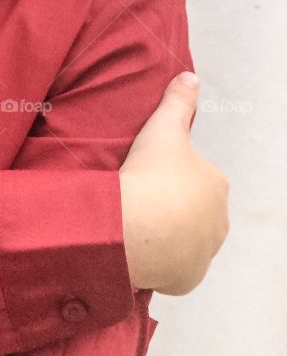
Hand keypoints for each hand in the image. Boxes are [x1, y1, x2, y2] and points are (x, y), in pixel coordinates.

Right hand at [119, 72, 229, 294]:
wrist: (137, 228)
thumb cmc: (152, 175)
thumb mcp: (162, 129)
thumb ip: (177, 102)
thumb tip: (191, 76)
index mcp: (217, 184)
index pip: (197, 177)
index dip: (171, 175)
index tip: (147, 175)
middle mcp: (219, 222)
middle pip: (194, 211)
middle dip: (173, 207)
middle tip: (139, 199)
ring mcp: (204, 254)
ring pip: (186, 240)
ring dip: (168, 236)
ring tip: (137, 225)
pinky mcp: (188, 279)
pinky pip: (175, 268)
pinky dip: (162, 262)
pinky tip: (141, 251)